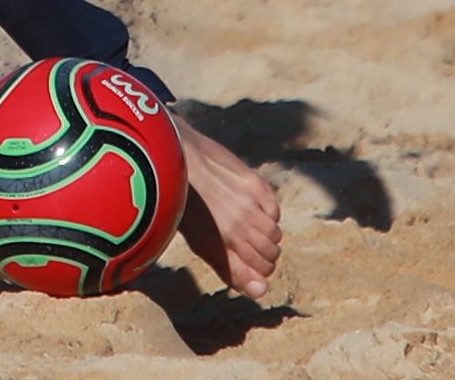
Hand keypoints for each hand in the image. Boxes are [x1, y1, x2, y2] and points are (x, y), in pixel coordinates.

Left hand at [173, 116, 281, 299]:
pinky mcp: (257, 185)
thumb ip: (232, 269)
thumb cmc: (185, 206)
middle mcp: (237, 229)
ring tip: (252, 228)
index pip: (258, 275)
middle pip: (270, 257)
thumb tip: (262, 292)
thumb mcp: (200, 244)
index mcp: (219, 247)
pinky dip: (269, 215)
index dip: (258, 275)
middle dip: (264, 259)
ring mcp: (249, 206)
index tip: (253, 268)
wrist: (178, 161)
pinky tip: (254, 210)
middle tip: (251, 248)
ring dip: (268, 237)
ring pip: (275, 236)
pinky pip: (275, 212)